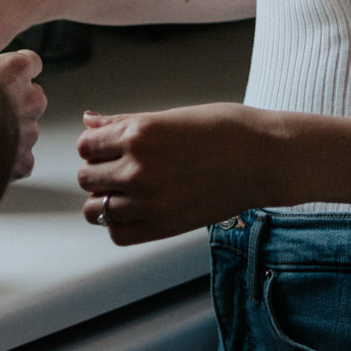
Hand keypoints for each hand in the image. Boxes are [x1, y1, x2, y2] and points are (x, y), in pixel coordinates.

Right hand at [0, 49, 46, 178]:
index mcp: (16, 69)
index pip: (31, 62)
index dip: (14, 72)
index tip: (4, 76)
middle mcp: (30, 99)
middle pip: (32, 96)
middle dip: (14, 103)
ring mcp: (30, 132)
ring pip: (27, 129)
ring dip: (9, 132)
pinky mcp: (24, 161)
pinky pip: (20, 157)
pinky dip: (6, 159)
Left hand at [76, 103, 283, 244]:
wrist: (264, 159)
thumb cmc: (224, 130)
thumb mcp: (170, 116)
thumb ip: (123, 122)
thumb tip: (89, 119)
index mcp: (140, 132)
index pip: (86, 145)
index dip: (97, 145)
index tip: (113, 147)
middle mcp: (138, 167)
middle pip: (86, 177)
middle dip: (100, 171)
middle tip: (124, 167)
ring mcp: (148, 200)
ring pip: (96, 208)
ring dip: (106, 199)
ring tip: (131, 189)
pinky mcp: (162, 226)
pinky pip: (117, 233)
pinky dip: (121, 224)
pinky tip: (139, 209)